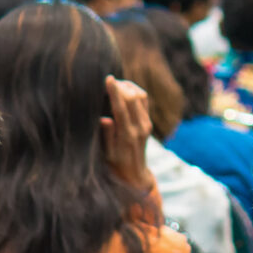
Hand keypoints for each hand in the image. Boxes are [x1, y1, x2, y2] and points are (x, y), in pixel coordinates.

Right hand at [100, 77, 154, 193]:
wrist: (134, 174)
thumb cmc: (115, 165)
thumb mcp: (107, 154)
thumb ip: (107, 136)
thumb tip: (104, 119)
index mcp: (127, 135)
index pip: (121, 108)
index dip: (115, 92)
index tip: (108, 78)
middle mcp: (140, 128)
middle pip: (132, 98)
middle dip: (120, 86)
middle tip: (108, 80)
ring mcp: (147, 124)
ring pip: (141, 96)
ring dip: (128, 86)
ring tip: (115, 83)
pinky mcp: (149, 122)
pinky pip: (144, 100)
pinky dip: (135, 91)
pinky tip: (125, 89)